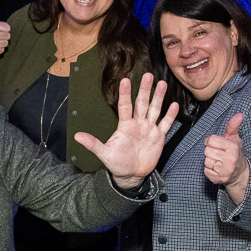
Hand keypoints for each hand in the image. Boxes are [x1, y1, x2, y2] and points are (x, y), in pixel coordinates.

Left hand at [74, 74, 179, 188]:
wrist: (131, 175)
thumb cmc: (116, 163)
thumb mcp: (104, 154)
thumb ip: (93, 144)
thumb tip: (76, 136)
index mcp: (124, 125)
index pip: (124, 105)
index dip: (125, 93)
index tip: (125, 80)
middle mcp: (137, 124)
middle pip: (142, 103)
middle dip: (145, 89)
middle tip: (148, 75)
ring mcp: (148, 129)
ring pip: (154, 110)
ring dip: (159, 97)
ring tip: (162, 84)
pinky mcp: (158, 137)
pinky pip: (165, 124)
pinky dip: (170, 115)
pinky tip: (174, 105)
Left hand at [203, 113, 248, 198]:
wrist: (239, 173)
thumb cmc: (234, 153)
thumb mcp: (234, 138)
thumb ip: (233, 126)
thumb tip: (239, 114)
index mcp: (233, 147)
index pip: (211, 140)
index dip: (211, 141)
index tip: (217, 144)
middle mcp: (230, 159)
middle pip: (207, 151)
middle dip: (210, 151)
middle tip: (218, 153)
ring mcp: (225, 170)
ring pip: (206, 161)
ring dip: (210, 160)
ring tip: (218, 161)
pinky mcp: (219, 179)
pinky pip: (206, 171)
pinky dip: (209, 170)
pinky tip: (217, 168)